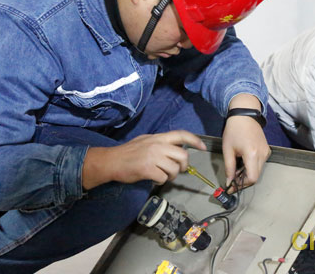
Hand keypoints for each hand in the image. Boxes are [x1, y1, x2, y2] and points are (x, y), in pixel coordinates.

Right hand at [82, 130, 205, 189]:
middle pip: (183, 155)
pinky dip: (160, 181)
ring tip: (162, 175)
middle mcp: (157, 145)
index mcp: (158, 137)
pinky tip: (153, 178)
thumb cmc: (128, 152)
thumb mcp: (146, 141)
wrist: (111, 161)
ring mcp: (153, 157)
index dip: (194, 140)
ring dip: (171, 175)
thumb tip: (177, 147)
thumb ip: (161, 143)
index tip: (203, 147)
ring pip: (174, 169)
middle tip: (177, 170)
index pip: (181, 134)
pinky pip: (163, 178)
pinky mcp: (147, 169)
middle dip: (183, 165)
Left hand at [222, 94, 270, 189]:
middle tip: (232, 180)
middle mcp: (263, 155)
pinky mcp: (267, 150)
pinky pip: (260, 164)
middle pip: (256, 176)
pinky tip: (242, 163)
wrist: (245, 115)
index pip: (252, 178)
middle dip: (243, 181)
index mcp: (252, 154)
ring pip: (258, 171)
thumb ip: (229, 168)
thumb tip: (229, 182)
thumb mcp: (228, 150)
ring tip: (236, 170)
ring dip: (247, 174)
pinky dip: (251, 167)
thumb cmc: (234, 131)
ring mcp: (266, 152)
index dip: (241, 185)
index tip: (232, 187)